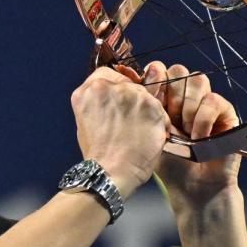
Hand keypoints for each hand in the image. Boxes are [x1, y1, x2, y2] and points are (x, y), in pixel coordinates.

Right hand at [71, 66, 169, 198]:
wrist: (110, 172)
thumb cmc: (99, 153)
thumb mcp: (87, 121)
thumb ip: (99, 102)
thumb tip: (116, 94)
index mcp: (88, 90)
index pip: (108, 74)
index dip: (116, 88)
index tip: (118, 102)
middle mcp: (108, 87)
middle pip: (129, 84)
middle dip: (132, 100)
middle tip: (129, 123)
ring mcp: (131, 95)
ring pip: (146, 95)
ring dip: (146, 111)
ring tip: (137, 134)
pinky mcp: (151, 105)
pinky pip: (160, 109)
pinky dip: (158, 122)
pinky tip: (148, 137)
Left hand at [117, 61, 241, 207]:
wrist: (192, 188)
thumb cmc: (169, 164)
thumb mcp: (150, 132)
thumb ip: (146, 106)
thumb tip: (138, 79)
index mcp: (165, 98)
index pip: (160, 69)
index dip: (155, 81)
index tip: (150, 102)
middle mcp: (186, 97)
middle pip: (179, 70)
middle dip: (171, 94)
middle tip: (168, 120)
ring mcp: (206, 103)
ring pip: (197, 79)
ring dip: (187, 106)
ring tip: (184, 131)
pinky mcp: (225, 113)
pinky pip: (214, 100)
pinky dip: (203, 118)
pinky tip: (198, 137)